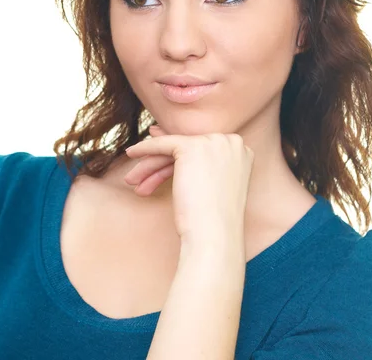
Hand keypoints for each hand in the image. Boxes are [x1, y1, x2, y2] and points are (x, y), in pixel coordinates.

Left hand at [124, 124, 254, 245]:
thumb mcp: (208, 183)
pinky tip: (131, 154)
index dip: (176, 157)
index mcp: (241, 151)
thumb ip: (197, 160)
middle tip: (140, 173)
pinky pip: (163, 144)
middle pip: (187, 148)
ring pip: (173, 148)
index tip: (157, 157)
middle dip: (161, 163)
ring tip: (133, 181)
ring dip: (151, 165)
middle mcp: (230, 142)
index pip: (201, 149)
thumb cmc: (211, 219)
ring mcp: (214, 143)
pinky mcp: (193, 147)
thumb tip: (166, 135)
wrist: (214, 236)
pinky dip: (145, 149)